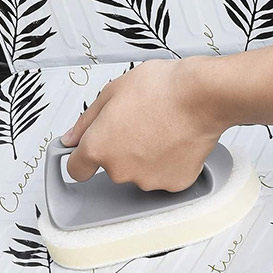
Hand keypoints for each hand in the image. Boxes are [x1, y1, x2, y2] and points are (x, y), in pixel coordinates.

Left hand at [61, 59, 223, 190]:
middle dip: (120, 148)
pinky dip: (168, 162)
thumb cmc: (160, 88)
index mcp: (99, 147)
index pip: (77, 169)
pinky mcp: (173, 184)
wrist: (201, 96)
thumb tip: (71, 138)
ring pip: (139, 172)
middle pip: (112, 167)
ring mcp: (148, 180)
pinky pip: (164, 175)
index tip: (89, 150)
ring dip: (145, 156)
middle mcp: (120, 170)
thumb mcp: (112, 92)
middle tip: (138, 122)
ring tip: (161, 128)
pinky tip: (175, 140)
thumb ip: (86, 121)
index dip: (82, 157)